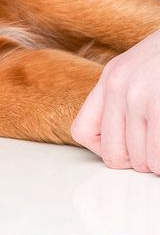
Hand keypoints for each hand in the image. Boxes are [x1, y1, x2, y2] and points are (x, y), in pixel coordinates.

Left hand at [71, 29, 159, 172]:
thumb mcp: (135, 70)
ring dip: (155, 163)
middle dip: (135, 162)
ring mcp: (139, 97)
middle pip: (112, 153)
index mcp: (109, 80)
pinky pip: (157, 156)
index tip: (124, 148)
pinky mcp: (159, 106)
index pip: (82, 131)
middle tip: (151, 154)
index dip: (103, 148)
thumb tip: (113, 141)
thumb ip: (120, 98)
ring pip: (140, 160)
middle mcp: (117, 87)